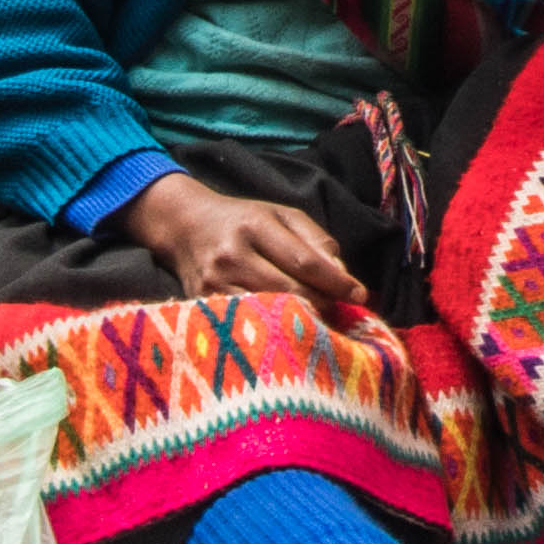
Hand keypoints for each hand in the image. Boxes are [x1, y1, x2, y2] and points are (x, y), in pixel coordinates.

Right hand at [121, 170, 370, 318]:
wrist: (184, 226)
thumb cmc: (243, 220)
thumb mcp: (281, 215)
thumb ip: (315, 240)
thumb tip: (344, 276)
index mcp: (256, 225)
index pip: (305, 261)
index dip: (336, 282)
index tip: (360, 295)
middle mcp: (233, 254)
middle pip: (290, 290)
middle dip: (321, 303)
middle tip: (337, 309)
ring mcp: (215, 282)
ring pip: (270, 312)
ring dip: (299, 319)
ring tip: (315, 319)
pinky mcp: (203, 302)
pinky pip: (247, 323)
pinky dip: (272, 328)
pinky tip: (285, 328)